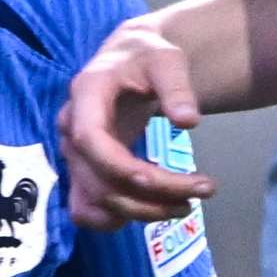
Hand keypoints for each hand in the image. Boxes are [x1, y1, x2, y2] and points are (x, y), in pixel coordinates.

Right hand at [58, 22, 206, 227]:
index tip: (161, 179)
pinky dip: (116, 219)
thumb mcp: (166, 60)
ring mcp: (75, 155)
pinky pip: (86, 209)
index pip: (89, 140)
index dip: (120, 166)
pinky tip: (152, 209)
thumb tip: (188, 121)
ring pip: (96, 201)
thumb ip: (177, 87)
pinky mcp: (83, 172)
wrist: (129, 61)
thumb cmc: (146, 57)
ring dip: (141, 212)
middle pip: (100, 179)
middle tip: (204, 189)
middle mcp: (72, 130)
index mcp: (86, 96)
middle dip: (151, 195)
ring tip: (186, 205)